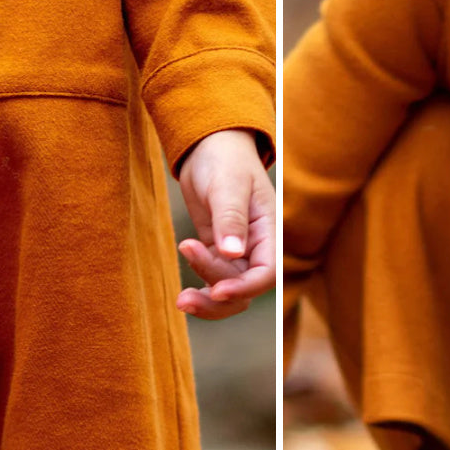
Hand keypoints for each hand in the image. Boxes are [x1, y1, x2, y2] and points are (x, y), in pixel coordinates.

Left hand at [176, 129, 274, 319]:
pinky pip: (213, 281)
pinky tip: (183, 290)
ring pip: (230, 292)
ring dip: (208, 301)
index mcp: (269, 230)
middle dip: (219, 299)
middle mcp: (257, 246)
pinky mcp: (217, 253)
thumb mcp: (227, 184)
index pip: (267, 272)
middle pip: (247, 289)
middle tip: (184, 298)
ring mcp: (238, 252)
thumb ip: (230, 218)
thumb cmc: (224, 159)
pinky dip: (200, 289)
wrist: (209, 147)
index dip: (245, 287)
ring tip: (180, 299)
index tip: (217, 291)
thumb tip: (233, 252)